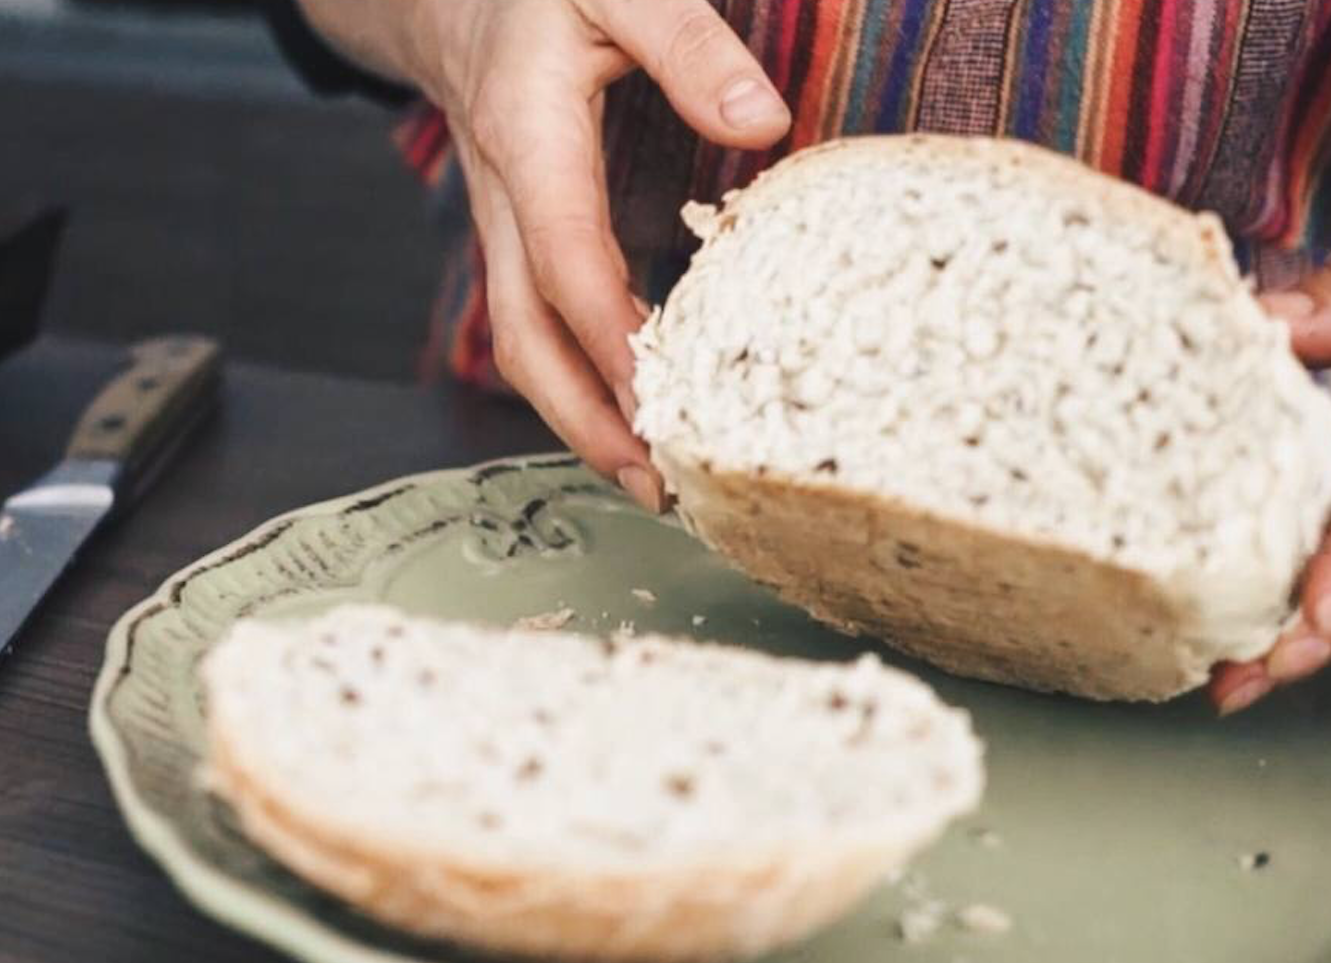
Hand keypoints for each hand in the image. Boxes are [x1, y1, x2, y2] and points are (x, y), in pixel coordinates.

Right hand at [300, 0, 791, 509]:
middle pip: (524, 333)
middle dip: (582, 418)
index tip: (656, 404)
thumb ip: (689, 45)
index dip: (607, 339)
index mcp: (528, 139)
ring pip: (522, 342)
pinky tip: (627, 413)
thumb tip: (763, 123)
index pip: (565, 259)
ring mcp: (504, 226)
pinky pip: (536, 323)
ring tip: (645, 479)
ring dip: (576, 417)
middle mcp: (506, 200)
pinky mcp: (518, 238)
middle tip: (651, 484)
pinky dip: (576, 380)